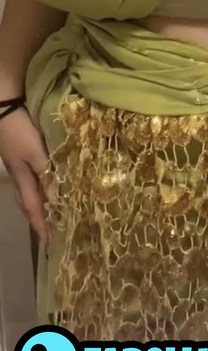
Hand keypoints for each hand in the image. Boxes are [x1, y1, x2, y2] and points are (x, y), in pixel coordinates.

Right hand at [0, 106, 50, 245]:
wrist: (2, 106)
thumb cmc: (18, 131)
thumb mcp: (35, 153)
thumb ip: (46, 172)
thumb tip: (58, 196)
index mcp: (22, 178)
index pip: (33, 208)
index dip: (41, 225)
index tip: (49, 244)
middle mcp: (20, 174)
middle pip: (30, 201)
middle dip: (39, 217)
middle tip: (52, 231)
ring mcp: (19, 162)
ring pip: (31, 189)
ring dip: (40, 202)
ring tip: (53, 211)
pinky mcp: (21, 151)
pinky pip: (33, 176)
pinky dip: (41, 184)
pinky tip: (49, 181)